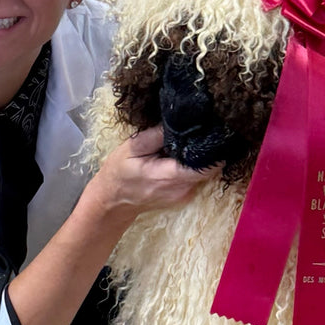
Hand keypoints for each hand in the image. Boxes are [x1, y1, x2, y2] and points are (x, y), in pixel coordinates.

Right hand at [87, 125, 205, 221]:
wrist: (113, 201)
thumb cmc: (119, 173)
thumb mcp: (132, 148)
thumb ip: (157, 135)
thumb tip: (179, 123)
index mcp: (168, 177)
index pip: (205, 166)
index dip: (211, 149)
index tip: (211, 133)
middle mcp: (181, 190)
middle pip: (208, 169)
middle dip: (204, 151)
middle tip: (196, 135)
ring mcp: (184, 196)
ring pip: (204, 174)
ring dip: (197, 159)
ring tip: (183, 146)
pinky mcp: (184, 197)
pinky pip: (196, 179)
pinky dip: (191, 168)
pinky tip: (178, 160)